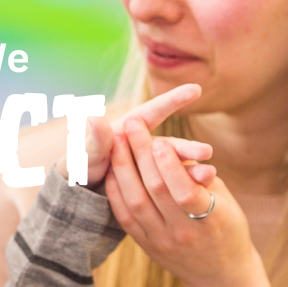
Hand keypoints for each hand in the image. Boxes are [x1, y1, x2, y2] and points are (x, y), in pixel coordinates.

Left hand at [56, 84, 215, 186]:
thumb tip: (95, 117)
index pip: (152, 112)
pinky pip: (171, 186)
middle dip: (188, 148)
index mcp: (127, 131)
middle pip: (168, 145)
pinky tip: (202, 191)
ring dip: (191, 171)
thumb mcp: (84, 155)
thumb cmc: (78, 170)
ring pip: (174, 167)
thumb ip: (95, 140)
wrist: (78, 197)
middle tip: (206, 152)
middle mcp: (142, 147)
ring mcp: (150, 166)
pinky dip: (185, 188)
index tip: (195, 89)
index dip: (172, 100)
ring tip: (209, 177)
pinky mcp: (154, 185)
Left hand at [104, 114, 271, 286]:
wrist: (221, 277)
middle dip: (140, 154)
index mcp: (209, 219)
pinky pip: (125, 217)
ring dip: (123, 168)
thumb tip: (178, 149)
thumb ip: (201, 176)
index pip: (183, 189)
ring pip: (136, 202)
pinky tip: (111, 170)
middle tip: (130, 124)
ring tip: (116, 141)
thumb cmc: (227, 228)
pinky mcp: (147, 246)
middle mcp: (182, 232)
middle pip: (155, 190)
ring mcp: (162, 241)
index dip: (169, 164)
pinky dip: (116, 192)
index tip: (158, 139)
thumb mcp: (225, 200)